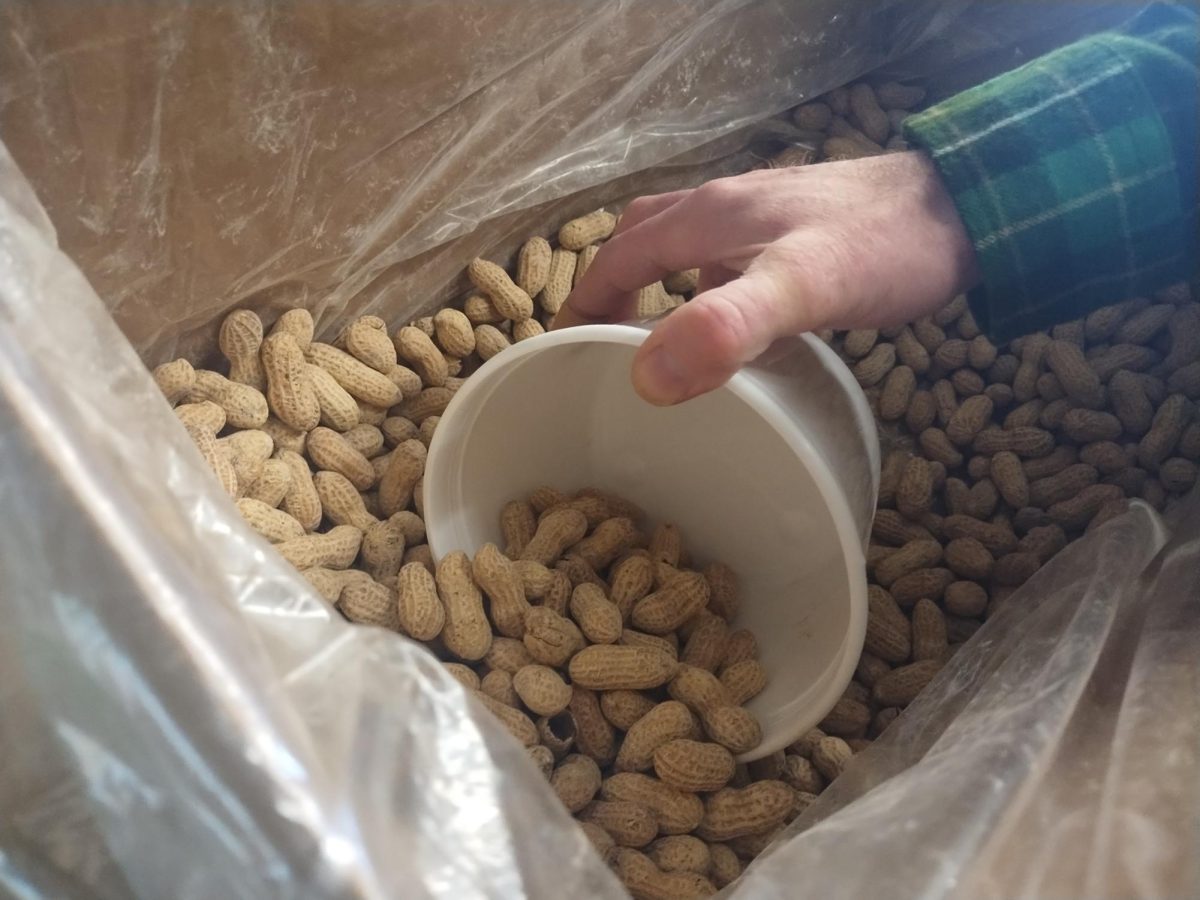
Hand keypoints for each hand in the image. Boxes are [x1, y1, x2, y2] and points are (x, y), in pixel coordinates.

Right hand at [553, 151, 979, 404]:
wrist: (972, 207)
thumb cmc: (883, 246)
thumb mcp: (803, 288)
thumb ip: (726, 326)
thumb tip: (646, 377)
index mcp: (708, 218)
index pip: (617, 258)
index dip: (582, 306)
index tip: (561, 353)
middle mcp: (725, 210)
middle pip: (642, 243)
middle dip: (610, 291)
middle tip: (602, 349)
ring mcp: (762, 219)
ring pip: (684, 249)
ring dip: (658, 289)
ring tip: (658, 349)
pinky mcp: (795, 234)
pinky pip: (727, 261)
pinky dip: (708, 292)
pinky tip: (736, 334)